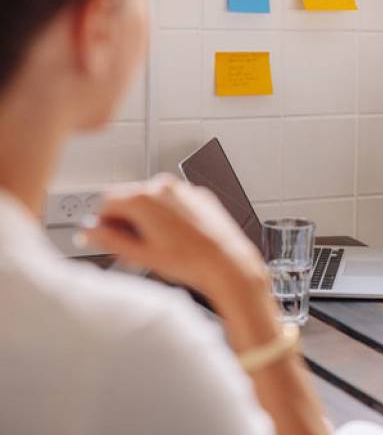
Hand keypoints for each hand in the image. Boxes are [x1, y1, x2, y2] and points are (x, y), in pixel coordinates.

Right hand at [79, 175, 267, 306]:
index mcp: (144, 198)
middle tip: (132, 246)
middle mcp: (163, 187)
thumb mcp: (141, 255)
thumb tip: (88, 233)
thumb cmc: (190, 261)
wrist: (227, 263)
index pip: (106, 201)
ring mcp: (183, 190)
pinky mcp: (199, 196)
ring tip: (156, 245)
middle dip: (125, 221)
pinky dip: (168, 215)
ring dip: (147, 218)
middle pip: (129, 199)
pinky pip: (174, 201)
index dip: (104, 222)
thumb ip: (109, 240)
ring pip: (152, 200)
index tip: (107, 237)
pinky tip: (176, 238)